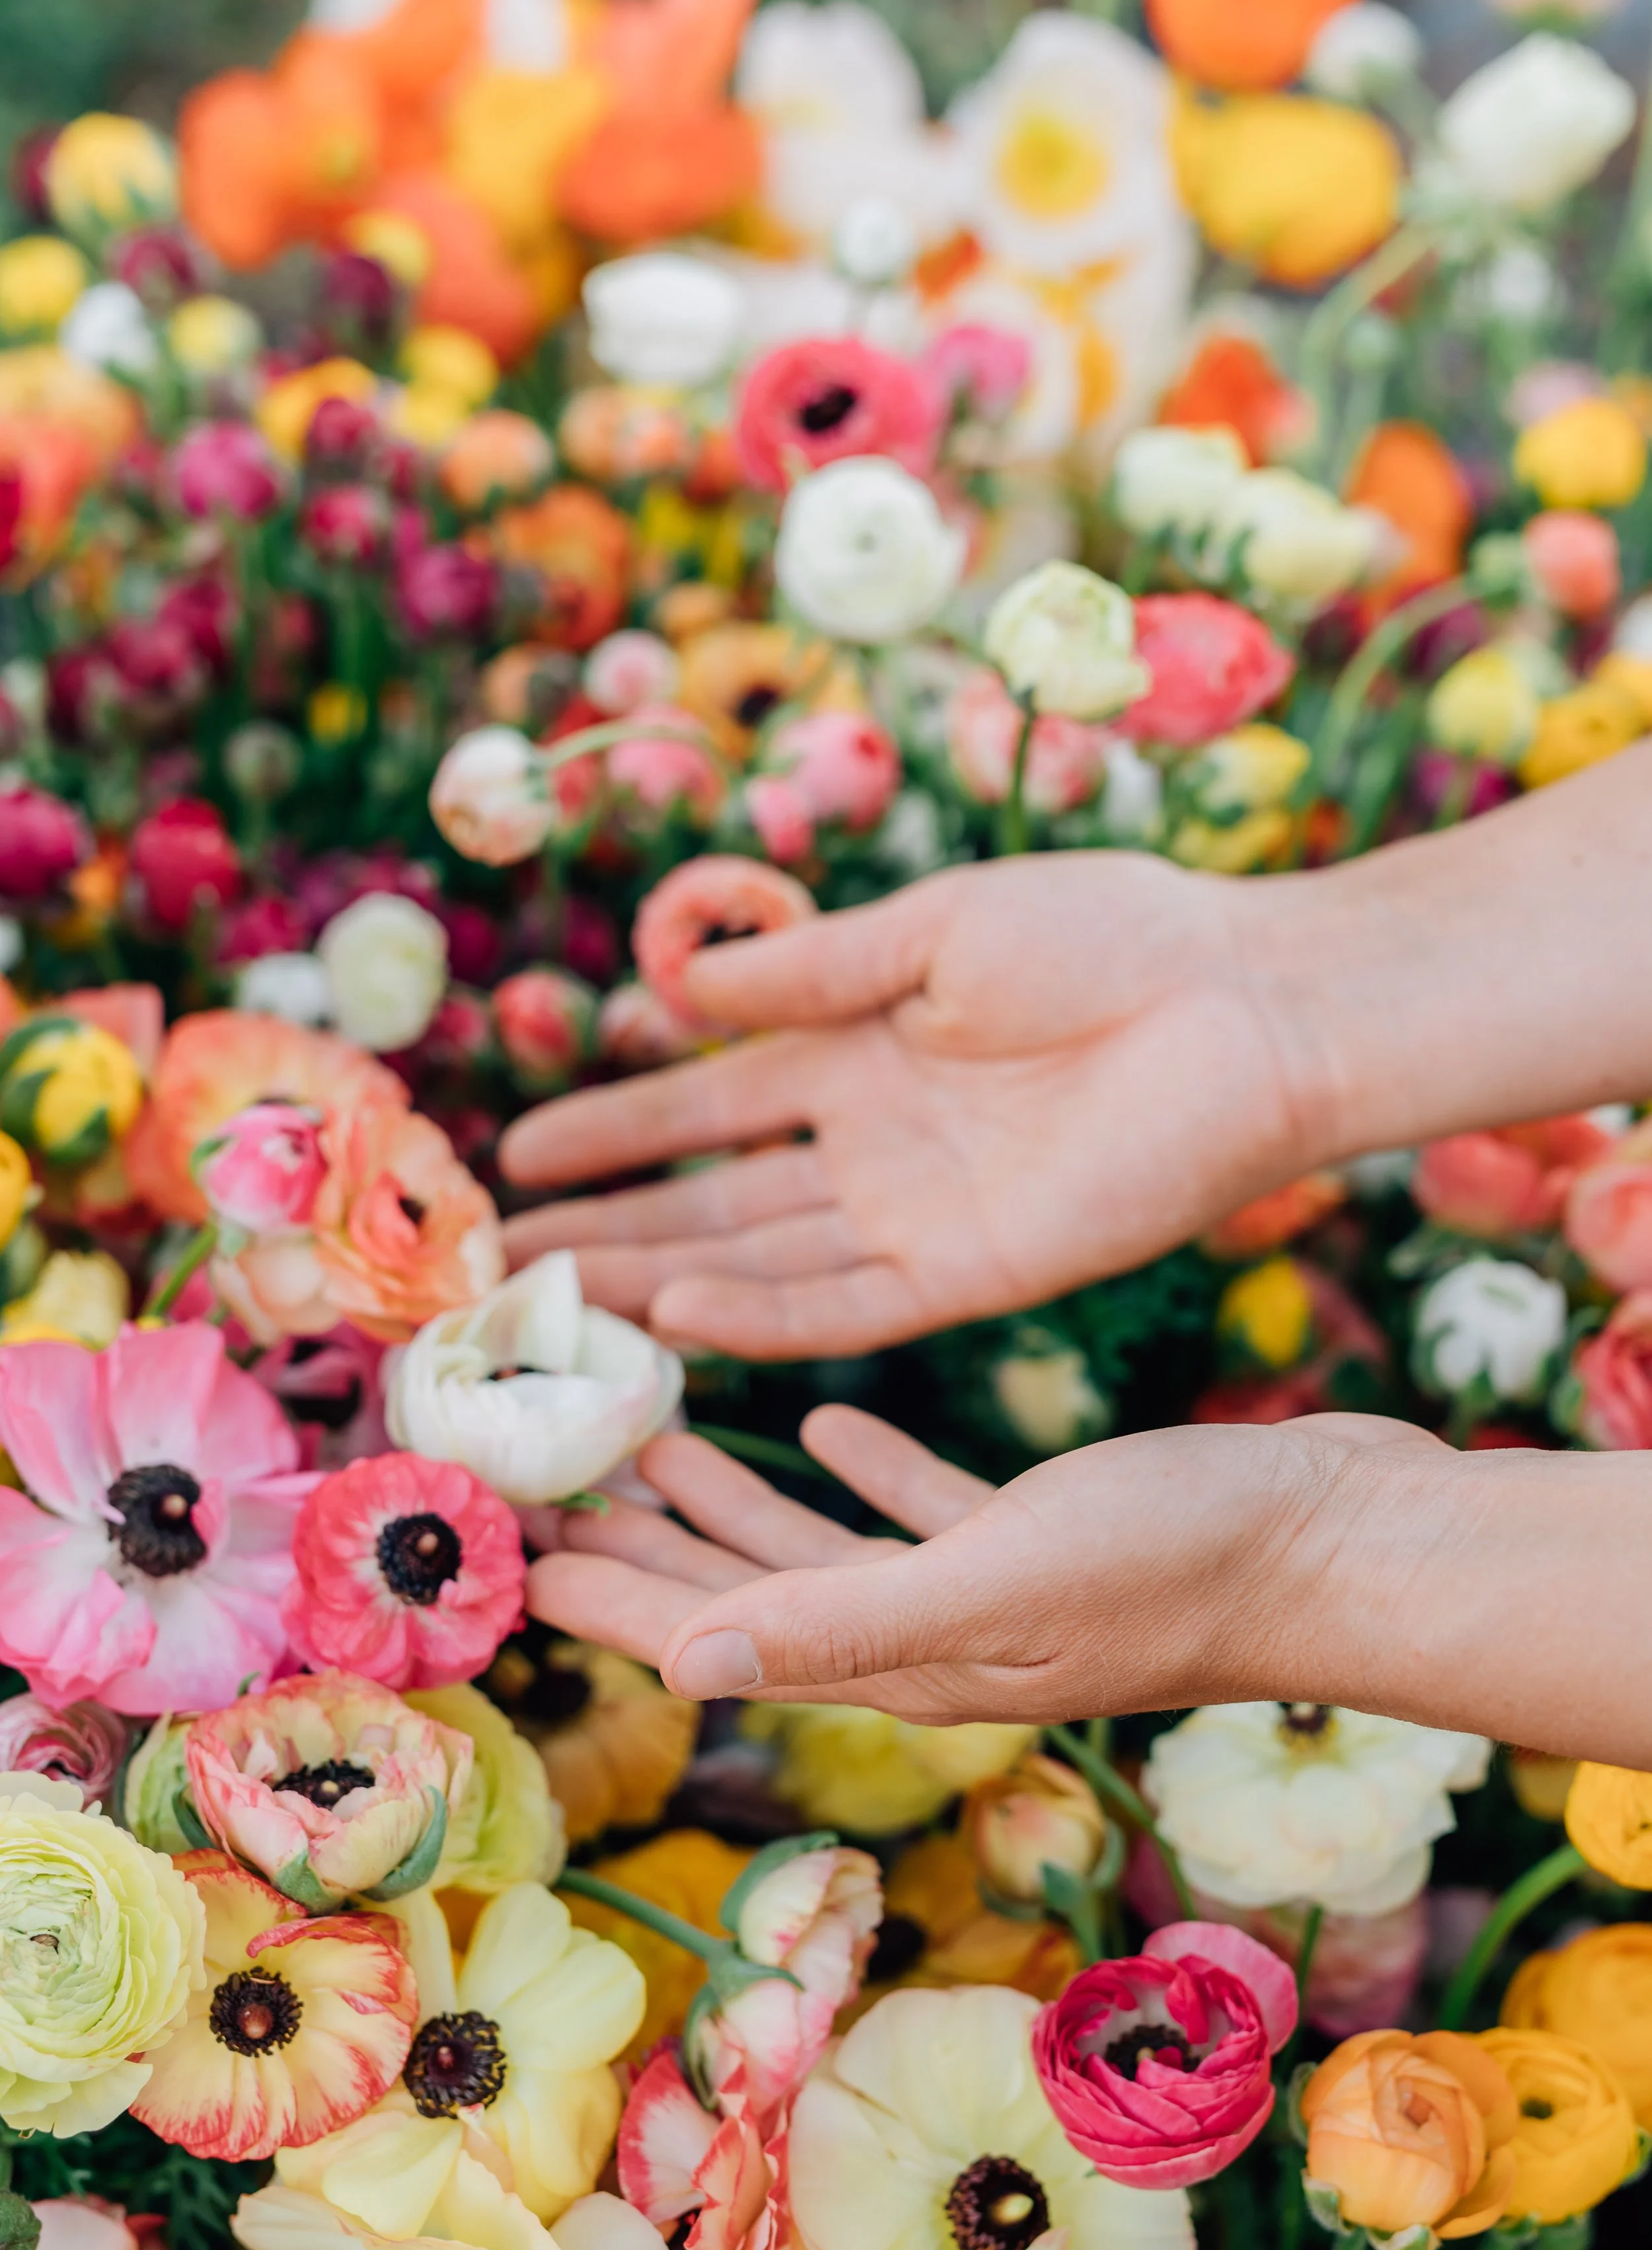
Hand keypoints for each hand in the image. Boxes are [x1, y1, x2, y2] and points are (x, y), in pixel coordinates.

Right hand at [500, 853, 1336, 1357]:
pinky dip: (765, 1316)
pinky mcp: (974, 1272)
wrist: (1243, 1004)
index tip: (519, 1158)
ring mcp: (919, 1213)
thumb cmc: (1103, 935)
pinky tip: (677, 1319)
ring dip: (662, 1279)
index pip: (711, 1099)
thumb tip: (679, 991)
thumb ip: (806, 973)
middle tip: (504, 1260)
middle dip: (614, 1225)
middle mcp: (876, 1143)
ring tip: (559, 1300)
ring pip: (763, 1261)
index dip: (617, 1127)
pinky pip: (848, 1307)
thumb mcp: (931, 931)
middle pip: (717, 1197)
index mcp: (863, 1046)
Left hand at [526, 1406, 1451, 1726]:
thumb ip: (840, 1621)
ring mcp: (990, 1585)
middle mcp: (934, 1633)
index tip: (522, 1558)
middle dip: (651, 1549)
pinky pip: (921, 1506)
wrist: (1338, 1544)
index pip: (725, 1633)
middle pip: (754, 1592)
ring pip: (826, 1546)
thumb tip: (682, 1669)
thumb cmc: (1177, 1564)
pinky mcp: (1043, 1534)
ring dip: (736, 1502)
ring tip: (655, 1444)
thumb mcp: (995, 1583)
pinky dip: (863, 1470)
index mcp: (908, 1658)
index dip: (620, 1600)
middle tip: (557, 1490)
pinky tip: (825, 1422)